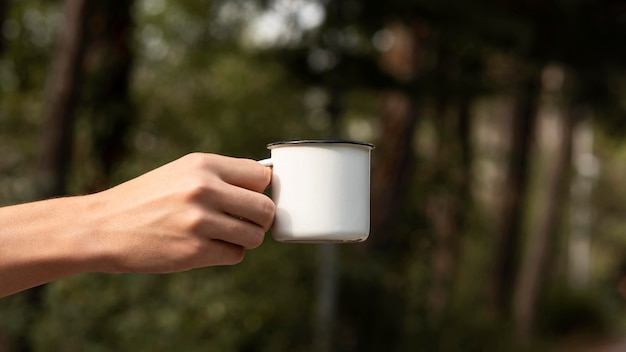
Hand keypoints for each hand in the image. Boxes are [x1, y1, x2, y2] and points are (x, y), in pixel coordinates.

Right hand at [87, 153, 273, 272]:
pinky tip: (205, 246)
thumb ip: (222, 175)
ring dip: (245, 240)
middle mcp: (205, 188)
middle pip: (266, 209)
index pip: (262, 176)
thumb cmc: (147, 199)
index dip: (261, 191)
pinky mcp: (194, 250)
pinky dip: (226, 254)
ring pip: (255, 236)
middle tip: (243, 222)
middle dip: (259, 220)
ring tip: (222, 235)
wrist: (103, 226)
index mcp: (204, 164)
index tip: (251, 199)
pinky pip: (235, 255)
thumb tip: (265, 184)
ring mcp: (200, 221)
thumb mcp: (182, 172)